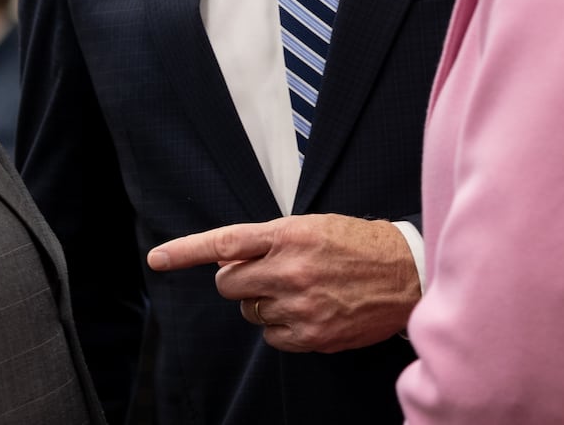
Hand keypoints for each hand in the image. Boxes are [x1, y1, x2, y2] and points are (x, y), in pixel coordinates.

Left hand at [146, 213, 419, 352]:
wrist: (406, 273)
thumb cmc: (357, 244)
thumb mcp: (311, 226)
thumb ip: (267, 240)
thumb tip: (225, 261)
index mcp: (288, 234)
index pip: (225, 242)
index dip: (186, 251)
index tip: (158, 258)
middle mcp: (290, 269)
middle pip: (230, 285)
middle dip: (240, 281)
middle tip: (269, 273)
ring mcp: (301, 305)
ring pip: (251, 312)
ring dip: (265, 303)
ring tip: (302, 289)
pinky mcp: (312, 334)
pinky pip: (272, 337)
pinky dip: (282, 327)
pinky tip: (309, 310)